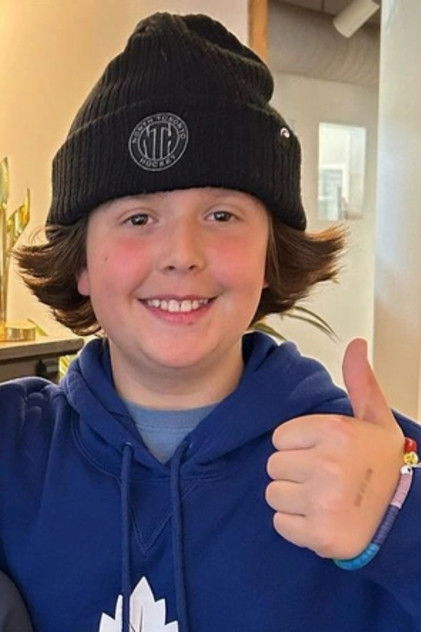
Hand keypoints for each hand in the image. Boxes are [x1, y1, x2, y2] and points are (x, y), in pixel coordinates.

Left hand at [265, 338, 404, 558]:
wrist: (406, 517)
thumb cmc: (383, 465)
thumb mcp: (376, 419)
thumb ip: (360, 381)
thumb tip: (356, 343)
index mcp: (335, 432)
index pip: (280, 437)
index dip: (297, 446)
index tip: (321, 454)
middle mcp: (326, 464)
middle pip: (274, 465)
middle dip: (293, 472)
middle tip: (322, 478)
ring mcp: (322, 501)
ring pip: (273, 494)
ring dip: (292, 499)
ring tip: (320, 498)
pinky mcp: (317, 534)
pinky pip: (280, 523)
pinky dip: (295, 525)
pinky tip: (319, 519)